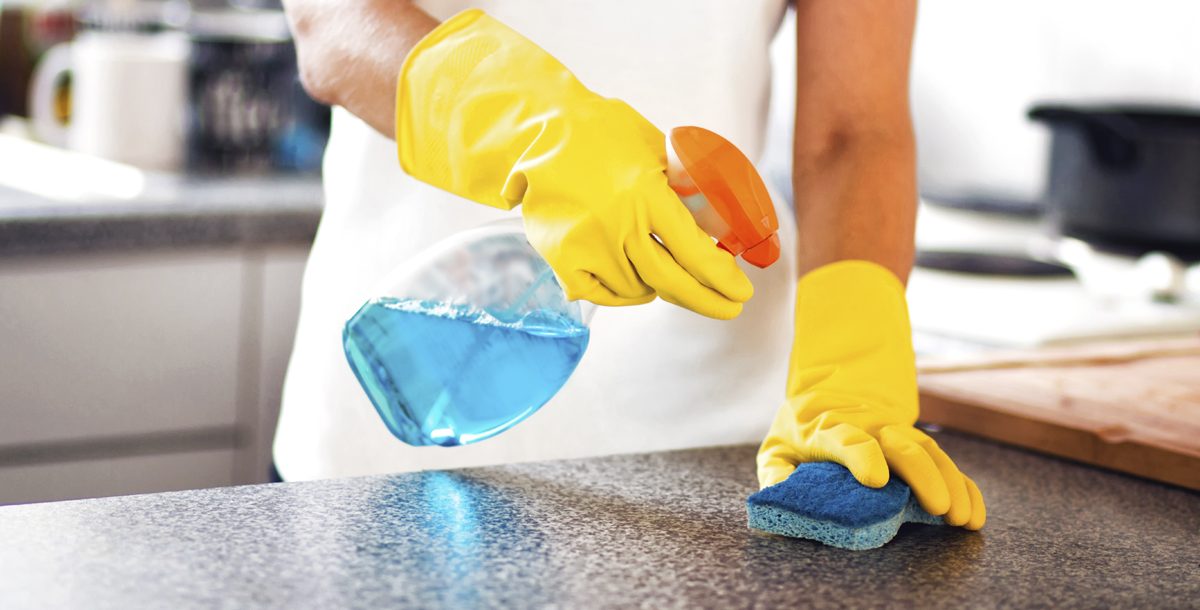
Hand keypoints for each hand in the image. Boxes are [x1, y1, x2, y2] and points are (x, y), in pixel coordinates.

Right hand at [395, 10, 751, 318]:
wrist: (543, 128)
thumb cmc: (608, 135)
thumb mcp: (659, 151)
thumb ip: (690, 190)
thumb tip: (727, 230)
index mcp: (645, 191)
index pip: (693, 251)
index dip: (722, 278)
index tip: (742, 293)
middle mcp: (615, 222)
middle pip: (669, 281)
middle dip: (706, 300)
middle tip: (728, 308)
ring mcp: (585, 244)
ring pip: (637, 290)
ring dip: (657, 286)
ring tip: (662, 269)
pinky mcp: (560, 257)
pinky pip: (601, 295)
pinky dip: (621, 292)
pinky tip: (630, 277)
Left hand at [756, 261, 985, 528]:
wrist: (828, 396)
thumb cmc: (800, 433)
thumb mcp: (777, 451)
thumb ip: (776, 476)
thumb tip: (782, 497)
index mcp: (826, 428)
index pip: (846, 437)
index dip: (861, 455)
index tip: (876, 480)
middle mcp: (868, 427)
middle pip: (900, 444)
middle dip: (921, 474)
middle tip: (938, 507)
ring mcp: (895, 434)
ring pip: (928, 451)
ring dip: (949, 482)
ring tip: (960, 517)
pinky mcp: (915, 445)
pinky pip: (944, 463)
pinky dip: (964, 486)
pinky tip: (974, 513)